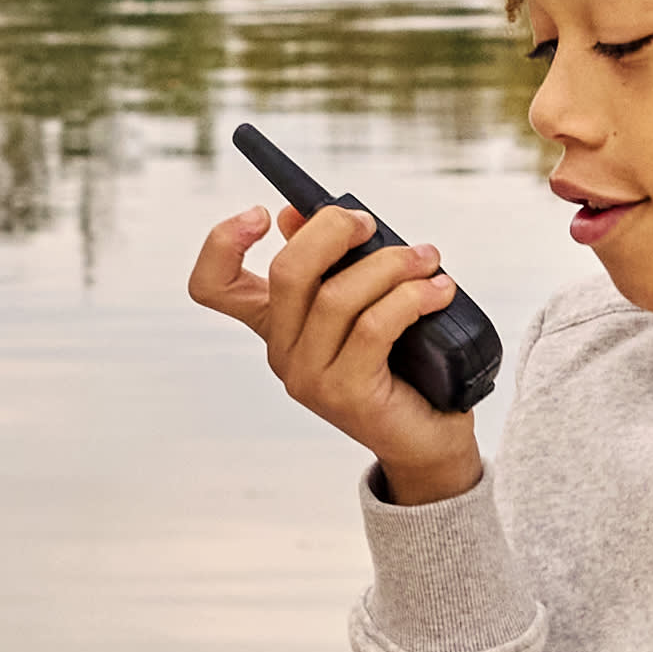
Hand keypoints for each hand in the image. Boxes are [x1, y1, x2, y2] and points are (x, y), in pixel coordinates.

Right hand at [188, 198, 487, 505]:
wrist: (426, 438)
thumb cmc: (402, 364)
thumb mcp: (362, 301)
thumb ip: (332, 261)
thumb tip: (295, 214)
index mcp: (275, 323)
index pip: (213, 285)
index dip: (222, 242)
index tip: (263, 214)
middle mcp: (281, 351)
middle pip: (286, 272)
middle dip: (332, 231)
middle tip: (370, 224)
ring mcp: (308, 377)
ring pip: (337, 297)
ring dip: (391, 265)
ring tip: (427, 260)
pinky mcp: (345, 394)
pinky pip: (374, 327)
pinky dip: (412, 298)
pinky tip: (439, 291)